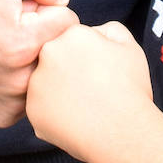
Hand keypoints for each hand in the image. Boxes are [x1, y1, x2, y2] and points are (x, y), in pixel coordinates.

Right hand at [0, 0, 79, 127]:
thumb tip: (63, 1)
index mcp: (24, 42)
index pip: (67, 21)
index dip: (48, 8)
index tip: (27, 9)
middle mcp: (20, 79)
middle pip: (59, 51)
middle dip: (44, 34)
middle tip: (16, 28)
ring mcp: (12, 102)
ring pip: (46, 74)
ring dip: (34, 59)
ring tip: (6, 47)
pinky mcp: (3, 116)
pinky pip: (30, 96)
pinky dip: (21, 81)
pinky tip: (1, 68)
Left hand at [27, 22, 151, 162]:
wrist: (124, 132)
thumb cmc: (130, 88)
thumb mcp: (128, 45)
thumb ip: (106, 29)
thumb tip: (93, 32)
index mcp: (72, 34)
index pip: (73, 39)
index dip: (88, 56)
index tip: (99, 70)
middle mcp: (48, 54)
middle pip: (56, 58)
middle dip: (69, 70)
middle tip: (91, 88)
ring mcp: (36, 83)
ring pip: (46, 83)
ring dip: (59, 91)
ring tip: (84, 105)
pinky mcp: (32, 111)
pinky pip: (42, 108)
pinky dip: (55, 114)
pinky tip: (75, 119)